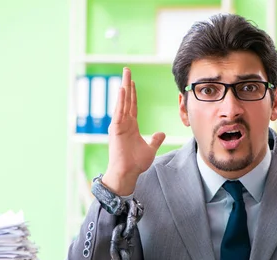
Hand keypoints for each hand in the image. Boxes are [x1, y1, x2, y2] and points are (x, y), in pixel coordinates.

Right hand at [102, 67, 165, 194]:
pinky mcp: (116, 130)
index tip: (132, 81)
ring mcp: (119, 126)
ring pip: (122, 103)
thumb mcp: (150, 149)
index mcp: (131, 126)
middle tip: (127, 70)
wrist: (128, 173)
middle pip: (126, 100)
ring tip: (125, 74)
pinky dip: (120, 101)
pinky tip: (122, 90)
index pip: (132, 105)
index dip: (133, 93)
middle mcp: (124, 123)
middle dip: (127, 84)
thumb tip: (161, 133)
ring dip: (123, 88)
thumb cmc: (136, 163)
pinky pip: (119, 112)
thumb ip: (155, 140)